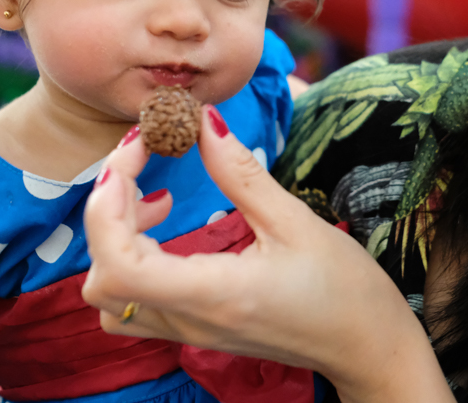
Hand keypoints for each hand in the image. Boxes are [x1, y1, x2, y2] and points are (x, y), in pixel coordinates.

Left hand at [82, 105, 453, 401]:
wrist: (366, 347)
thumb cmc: (343, 289)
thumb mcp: (295, 222)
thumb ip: (241, 173)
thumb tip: (203, 121)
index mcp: (212, 294)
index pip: (117, 262)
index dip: (108, 202)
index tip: (137, 150)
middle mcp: (188, 321)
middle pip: (101, 279)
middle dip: (107, 210)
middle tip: (144, 160)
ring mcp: (187, 332)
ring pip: (109, 298)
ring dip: (114, 240)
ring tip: (157, 199)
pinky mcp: (193, 329)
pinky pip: (132, 304)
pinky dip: (129, 261)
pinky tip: (168, 230)